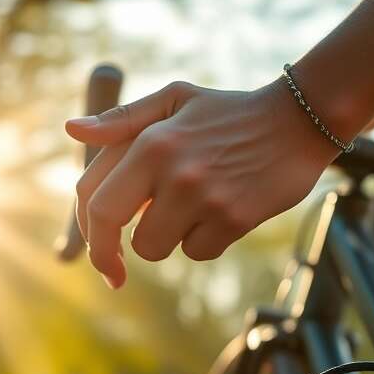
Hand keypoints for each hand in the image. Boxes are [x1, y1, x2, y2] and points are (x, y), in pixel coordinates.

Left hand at [64, 78, 340, 288]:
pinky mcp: (233, 219)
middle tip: (115, 273)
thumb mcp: (175, 100)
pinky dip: (204, 241)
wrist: (300, 121)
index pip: (94, 196)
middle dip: (109, 257)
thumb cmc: (230, 112)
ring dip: (166, 239)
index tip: (94, 250)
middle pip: (117, 232)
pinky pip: (197, 251)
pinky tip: (223, 211)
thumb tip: (72, 130)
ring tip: (193, 208)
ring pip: (156, 248)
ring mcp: (204, 197)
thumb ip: (122, 119)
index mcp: (149, 141)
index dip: (86, 232)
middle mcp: (172, 170)